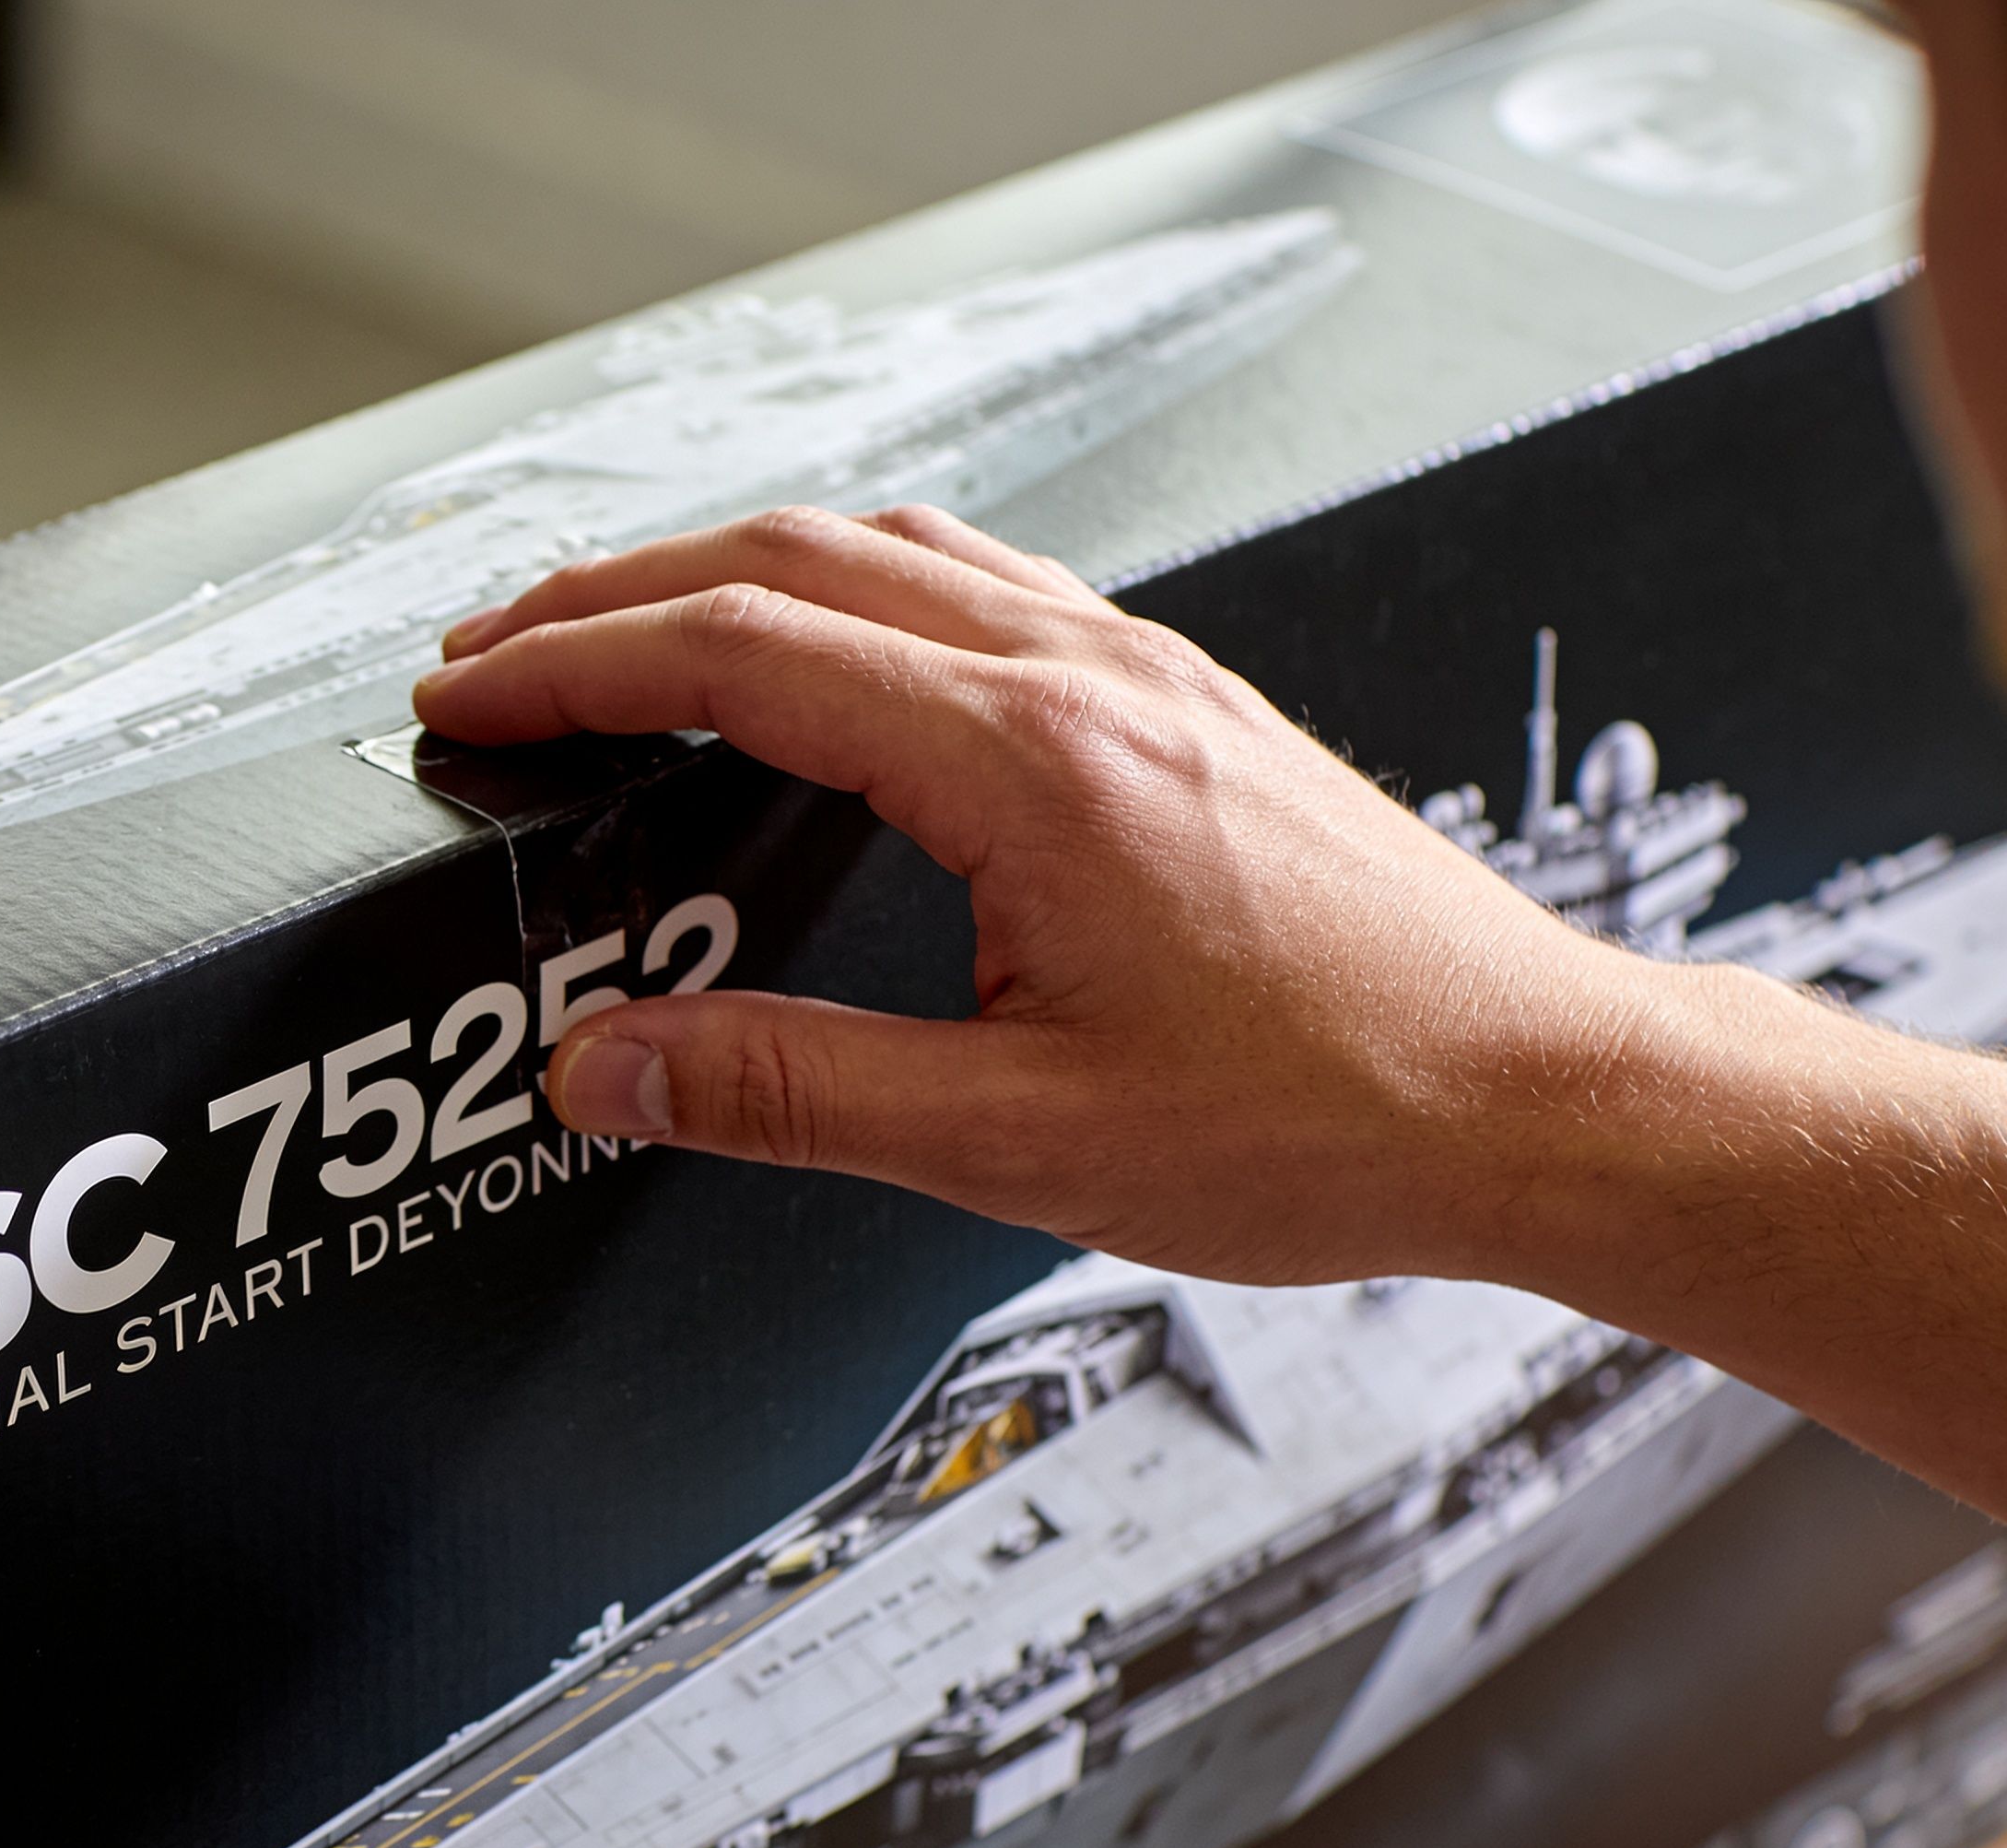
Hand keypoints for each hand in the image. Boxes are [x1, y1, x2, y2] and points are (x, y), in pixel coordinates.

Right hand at [413, 504, 1687, 1285]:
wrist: (1540, 1096)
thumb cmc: (1328, 1116)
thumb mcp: (1020, 1140)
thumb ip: (787, 1091)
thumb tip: (607, 1067)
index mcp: (1030, 762)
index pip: (739, 650)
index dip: (573, 664)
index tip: (465, 699)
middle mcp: (1087, 676)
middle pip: (790, 560)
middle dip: (611, 596)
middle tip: (490, 655)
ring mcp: (1142, 670)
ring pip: (886, 548)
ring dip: (726, 573)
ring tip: (617, 635)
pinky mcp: (1179, 698)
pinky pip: (976, 580)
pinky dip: (846, 586)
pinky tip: (823, 648)